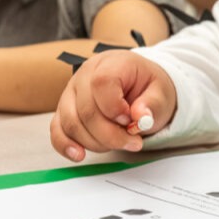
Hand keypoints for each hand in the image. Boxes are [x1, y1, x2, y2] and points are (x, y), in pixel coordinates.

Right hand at [50, 50, 177, 161]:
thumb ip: (153, 104)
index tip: (130, 121)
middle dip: (110, 135)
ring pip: (71, 124)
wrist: (139, 87)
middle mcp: (85, 75)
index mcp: (111, 64)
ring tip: (119, 142)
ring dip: (95, 142)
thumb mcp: (161, 93)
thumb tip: (141, 118)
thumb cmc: (147, 88)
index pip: (101, 83)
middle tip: (133, 142)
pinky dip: (66, 145)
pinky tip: (79, 155)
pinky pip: (57, 130)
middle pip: (86, 110)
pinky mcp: (64, 110)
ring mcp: (70, 92)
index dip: (114, 108)